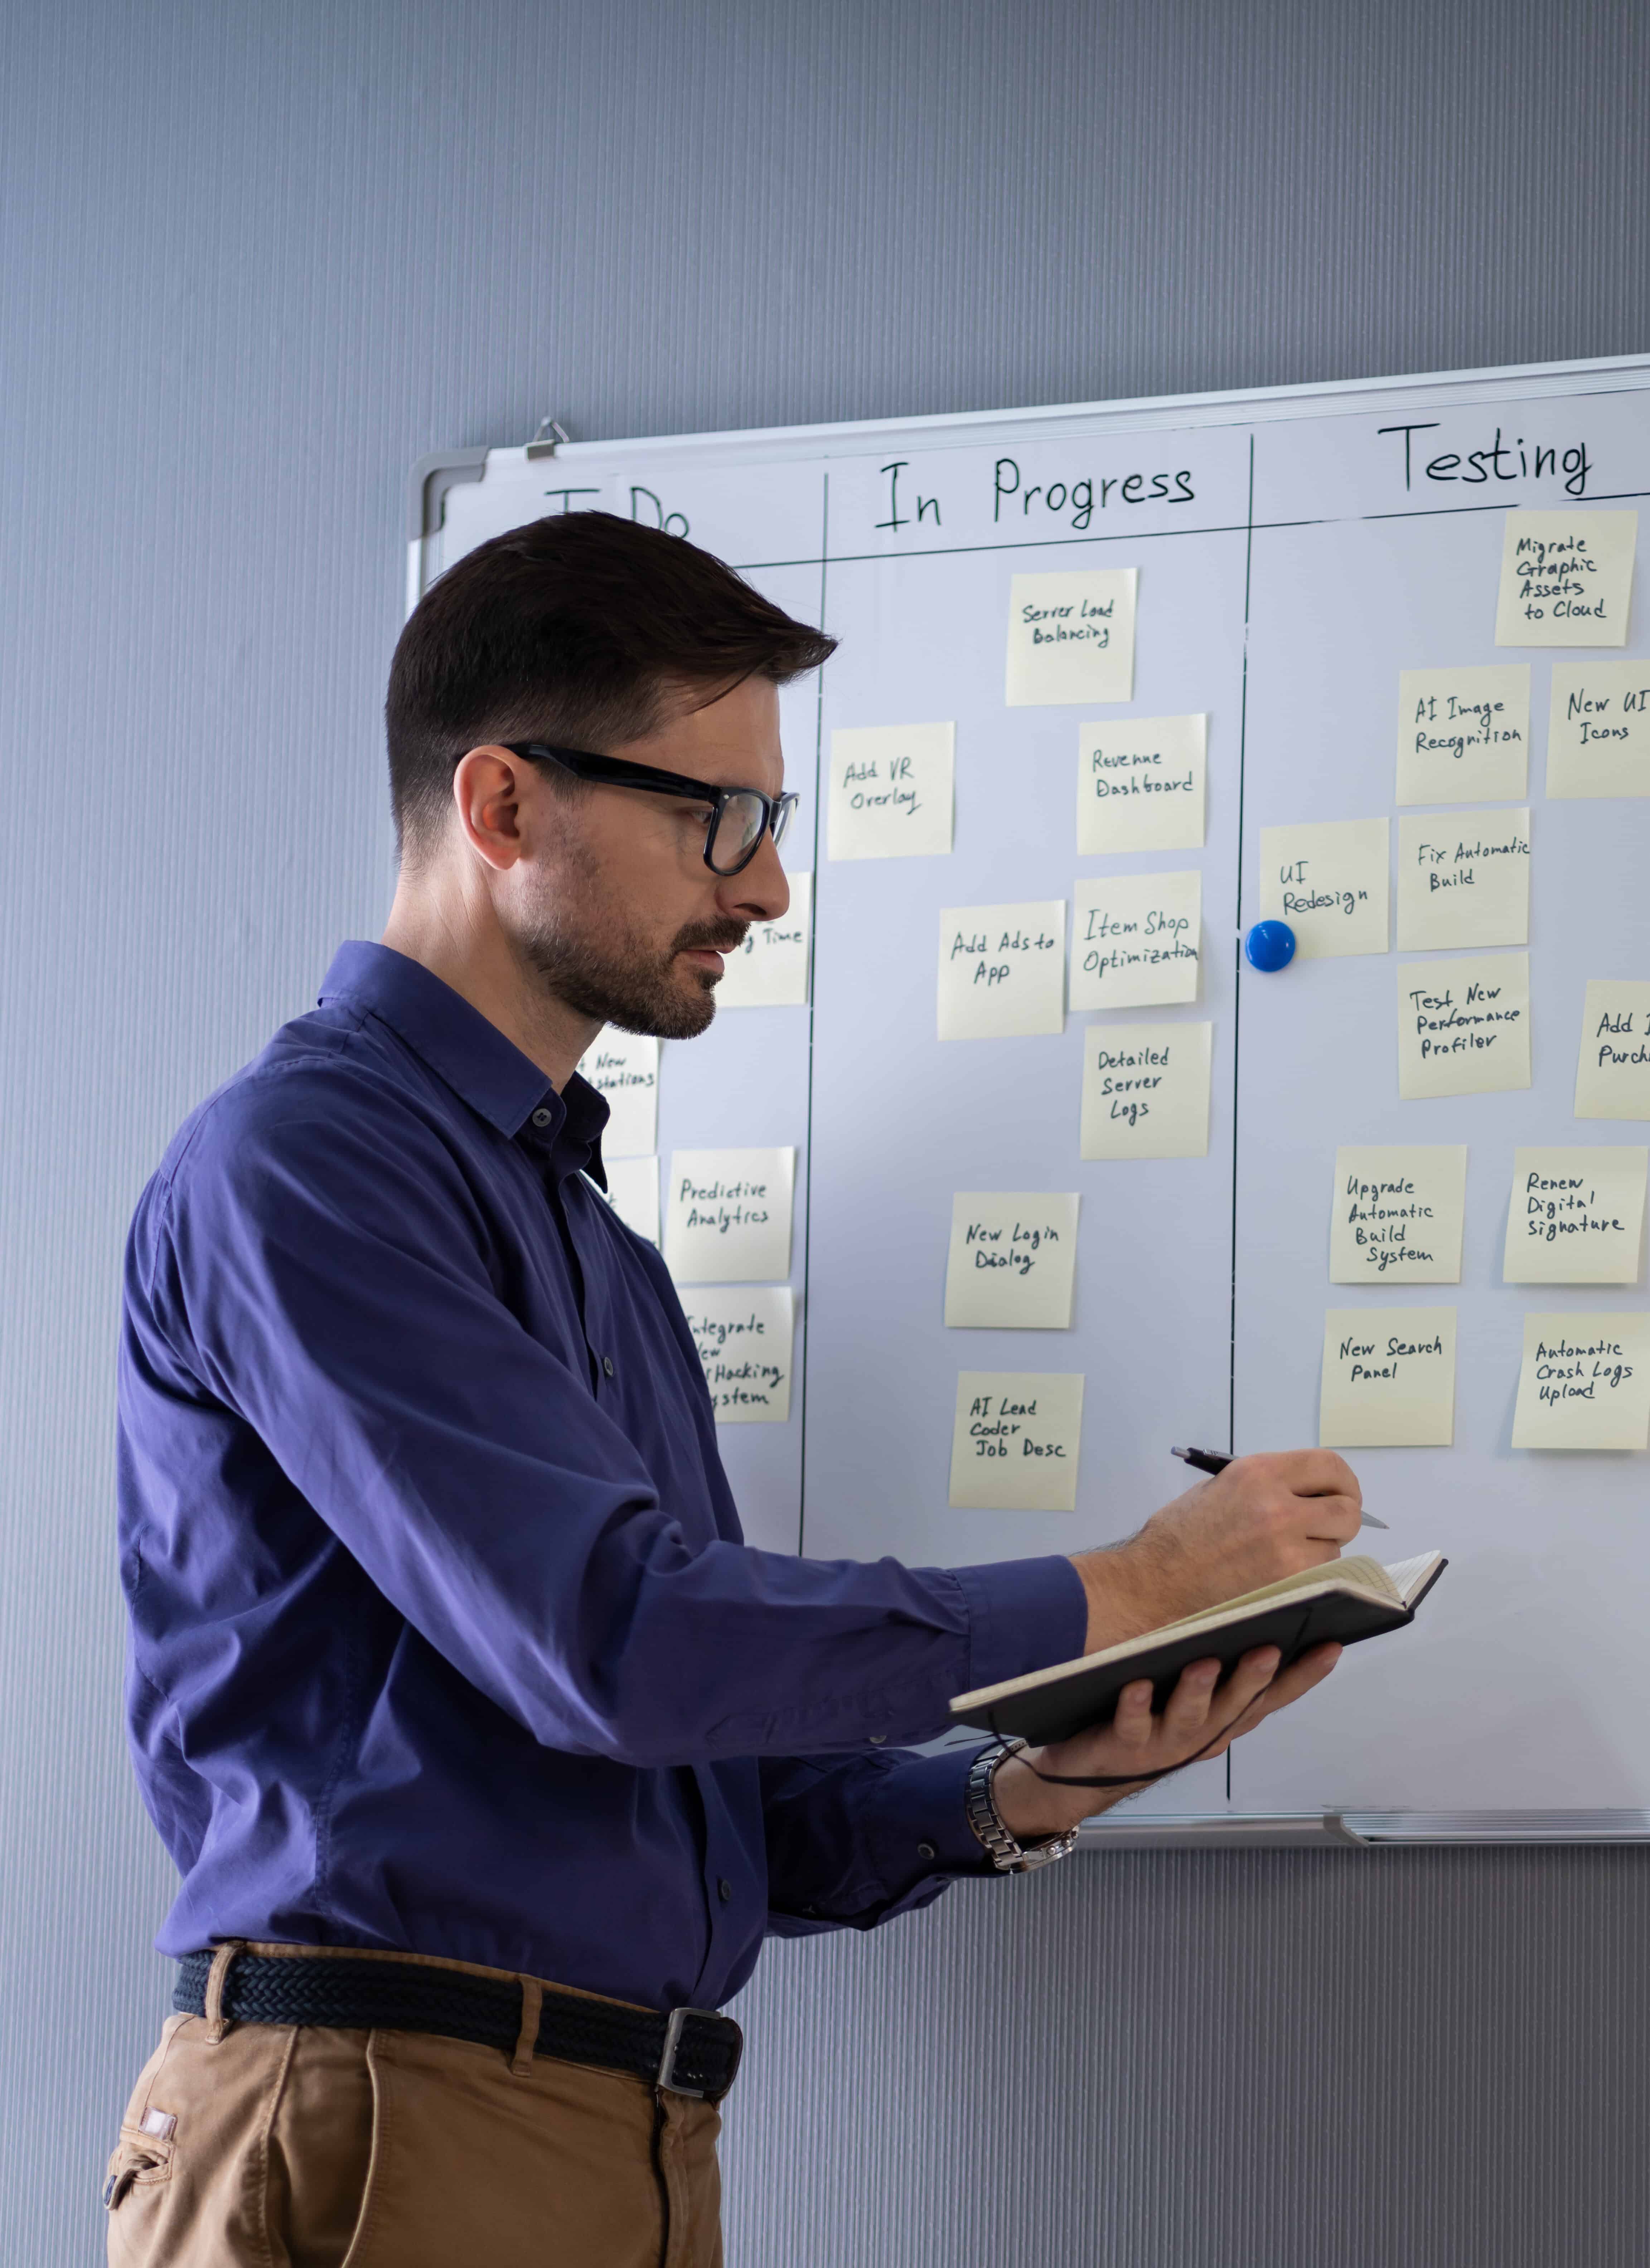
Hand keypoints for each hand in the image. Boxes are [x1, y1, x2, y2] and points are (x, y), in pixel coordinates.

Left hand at [992, 1641, 1342, 1839]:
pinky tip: (1135, 1685)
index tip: (1331, 1644)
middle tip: (1269, 1647)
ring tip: (1204, 1662)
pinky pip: (1131, 1723)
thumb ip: (1223, 1665)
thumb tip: (1256, 1614)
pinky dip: (1135, 1705)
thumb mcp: (1192, 1694)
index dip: (1304, 1675)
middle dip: (1254, 1678)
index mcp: (1225, 1718)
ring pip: (1188, 1716)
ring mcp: (1165, 1742)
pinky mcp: (1124, 1744)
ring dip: (1197, 1690)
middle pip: (1236, 1705)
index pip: (1274, 1697)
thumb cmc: (1147, 1719)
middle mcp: (1204, 1733)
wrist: (1086, 1773)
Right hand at [1069, 1451, 1362, 1654]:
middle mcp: (1277, 1506)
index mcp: (1258, 1473)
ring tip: (1285, 1557)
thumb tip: (1306, 1492)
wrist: (1154, 1583)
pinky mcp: (1287, 1585)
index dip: (1343, 1481)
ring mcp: (1285, 1549)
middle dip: (1341, 1518)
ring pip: (1336, 1548)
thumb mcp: (1219, 1488)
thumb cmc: (1179, 1536)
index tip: (1340, 1493)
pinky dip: (1309, 1577)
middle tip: (1324, 1528)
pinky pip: (1320, 1577)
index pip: (1329, 1466)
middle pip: (1347, 1509)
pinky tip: (1280, 1577)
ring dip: (1320, 1551)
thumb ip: (1266, 1485)